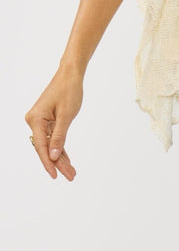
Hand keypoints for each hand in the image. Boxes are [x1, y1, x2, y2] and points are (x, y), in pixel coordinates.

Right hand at [25, 66, 82, 180]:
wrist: (70, 74)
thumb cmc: (69, 90)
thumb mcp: (67, 115)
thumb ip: (59, 136)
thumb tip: (53, 156)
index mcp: (36, 119)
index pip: (41, 146)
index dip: (48, 162)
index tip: (56, 176)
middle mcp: (34, 121)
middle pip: (45, 147)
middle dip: (58, 163)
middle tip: (71, 176)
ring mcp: (40, 121)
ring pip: (50, 144)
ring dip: (61, 158)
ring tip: (71, 172)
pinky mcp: (47, 120)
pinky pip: (53, 137)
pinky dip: (60, 148)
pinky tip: (66, 161)